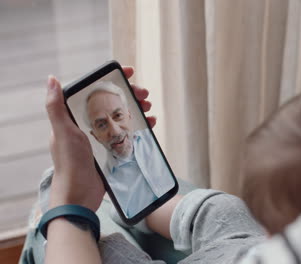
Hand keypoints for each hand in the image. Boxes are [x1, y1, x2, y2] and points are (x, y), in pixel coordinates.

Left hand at [46, 66, 155, 210]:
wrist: (79, 196)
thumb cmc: (69, 164)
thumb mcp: (63, 133)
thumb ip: (56, 107)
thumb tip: (52, 79)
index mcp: (77, 118)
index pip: (96, 91)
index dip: (112, 79)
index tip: (129, 72)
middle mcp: (90, 125)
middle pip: (114, 102)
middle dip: (131, 94)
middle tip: (145, 94)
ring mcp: (103, 138)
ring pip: (125, 116)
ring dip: (139, 109)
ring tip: (149, 108)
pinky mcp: (114, 150)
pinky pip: (130, 133)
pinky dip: (141, 127)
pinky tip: (150, 124)